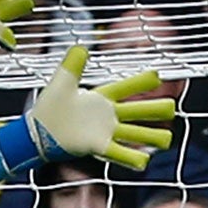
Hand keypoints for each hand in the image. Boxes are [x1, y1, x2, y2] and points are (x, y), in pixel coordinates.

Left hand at [23, 46, 175, 171]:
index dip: (140, 83)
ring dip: (150, 136)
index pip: (125, 88)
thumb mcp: (62, 82)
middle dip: (154, 109)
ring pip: (133, 133)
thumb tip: (81, 46)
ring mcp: (104, 133)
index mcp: (100, 98)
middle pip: (136, 111)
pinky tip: (144, 161)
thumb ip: (72, 65)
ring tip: (167, 139)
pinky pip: (117, 153)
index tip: (157, 76)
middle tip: (171, 107)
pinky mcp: (97, 147)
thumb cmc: (49, 108)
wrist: (37, 133)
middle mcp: (107, 116)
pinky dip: (131, 157)